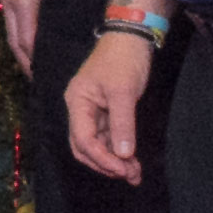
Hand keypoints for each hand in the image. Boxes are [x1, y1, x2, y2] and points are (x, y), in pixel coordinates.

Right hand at [62, 30, 153, 181]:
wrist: (132, 37)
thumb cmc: (124, 60)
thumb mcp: (124, 92)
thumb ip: (122, 124)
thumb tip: (124, 155)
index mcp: (77, 102)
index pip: (83, 139)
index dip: (102, 158)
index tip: (123, 169)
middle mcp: (80, 109)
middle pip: (85, 147)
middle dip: (106, 164)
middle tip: (130, 175)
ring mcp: (92, 112)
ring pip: (97, 145)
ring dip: (114, 161)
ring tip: (135, 174)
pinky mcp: (105, 112)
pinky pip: (108, 137)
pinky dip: (119, 150)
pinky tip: (133, 162)